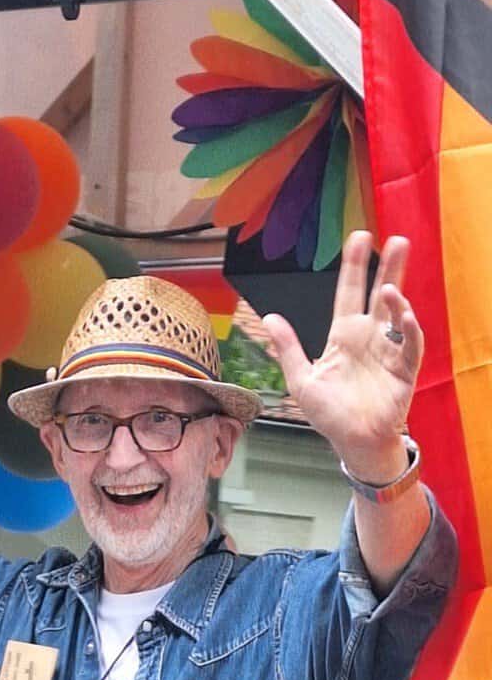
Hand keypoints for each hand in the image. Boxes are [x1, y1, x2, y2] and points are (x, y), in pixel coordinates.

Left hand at [263, 232, 422, 480]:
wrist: (352, 442)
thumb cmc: (329, 413)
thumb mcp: (302, 379)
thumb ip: (288, 348)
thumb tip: (270, 316)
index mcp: (344, 335)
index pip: (349, 292)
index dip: (354, 266)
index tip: (359, 238)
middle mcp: (369, 337)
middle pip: (379, 294)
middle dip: (388, 267)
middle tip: (396, 240)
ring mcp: (388, 351)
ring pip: (398, 315)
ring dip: (396, 299)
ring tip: (390, 288)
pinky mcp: (404, 369)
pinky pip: (410, 345)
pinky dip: (408, 330)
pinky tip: (404, 316)